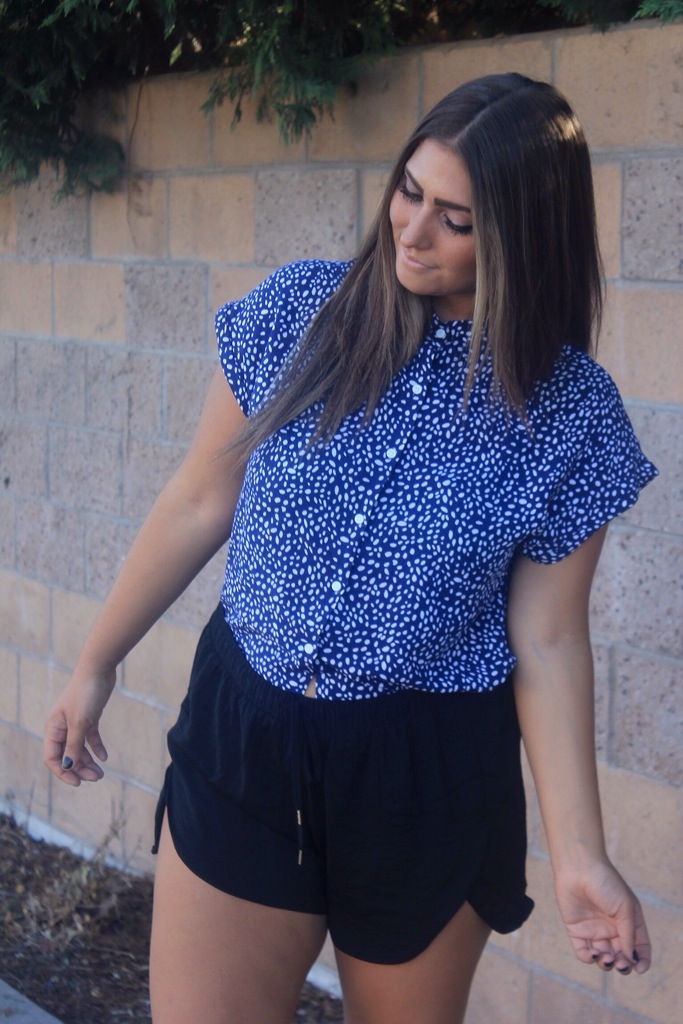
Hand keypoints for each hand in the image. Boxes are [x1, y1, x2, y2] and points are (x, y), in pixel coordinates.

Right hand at [43, 667, 115, 786]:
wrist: (99, 669)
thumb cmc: (86, 694)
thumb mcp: (80, 723)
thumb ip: (74, 745)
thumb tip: (67, 766)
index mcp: (54, 728)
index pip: (52, 757)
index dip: (62, 772)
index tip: (77, 782)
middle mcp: (62, 727)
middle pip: (67, 755)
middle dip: (79, 769)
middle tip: (97, 778)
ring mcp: (76, 722)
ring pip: (79, 748)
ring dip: (88, 761)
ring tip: (101, 773)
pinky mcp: (89, 717)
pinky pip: (90, 738)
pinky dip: (96, 748)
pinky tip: (104, 757)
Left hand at [554, 859, 650, 974]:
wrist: (578, 867)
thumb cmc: (606, 883)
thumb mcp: (625, 908)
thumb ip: (628, 934)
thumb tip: (631, 958)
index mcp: (628, 921)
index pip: (638, 946)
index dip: (641, 960)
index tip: (640, 968)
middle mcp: (612, 927)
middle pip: (621, 956)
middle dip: (624, 965)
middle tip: (621, 964)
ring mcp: (594, 929)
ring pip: (603, 957)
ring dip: (607, 964)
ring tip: (607, 958)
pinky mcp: (576, 930)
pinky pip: (583, 952)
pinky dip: (588, 958)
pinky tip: (593, 953)